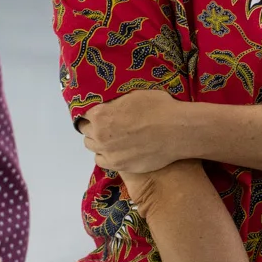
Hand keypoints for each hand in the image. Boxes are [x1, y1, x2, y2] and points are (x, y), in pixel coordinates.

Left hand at [79, 90, 193, 174]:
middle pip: (86, 131)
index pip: (84, 114)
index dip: (93, 113)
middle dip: (94, 127)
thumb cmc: (159, 108)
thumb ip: (115, 103)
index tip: (99, 114)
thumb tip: (110, 106)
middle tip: (107, 126)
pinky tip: (115, 151)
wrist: (176, 131)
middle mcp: (99, 134)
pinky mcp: (119, 165)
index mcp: (100, 114)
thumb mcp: (133, 95)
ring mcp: (108, 152)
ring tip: (112, 139)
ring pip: (92, 147)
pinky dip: (106, 156)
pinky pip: (102, 162)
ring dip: (98, 142)